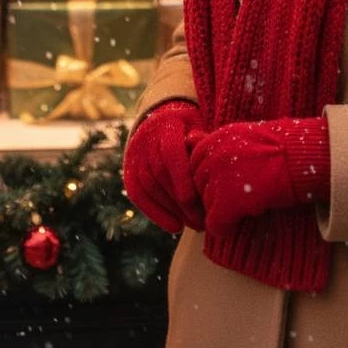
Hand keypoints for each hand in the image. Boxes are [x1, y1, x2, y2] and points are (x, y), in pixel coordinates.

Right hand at [122, 100, 207, 234]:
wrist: (162, 119)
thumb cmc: (192, 129)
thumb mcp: (201, 127)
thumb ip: (205, 145)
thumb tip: (219, 169)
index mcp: (168, 124)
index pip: (171, 153)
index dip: (181, 178)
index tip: (195, 202)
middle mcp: (147, 138)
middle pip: (160, 173)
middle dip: (180, 200)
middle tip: (202, 220)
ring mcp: (135, 153)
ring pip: (148, 186)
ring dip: (171, 210)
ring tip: (194, 225)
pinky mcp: (129, 169)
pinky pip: (137, 194)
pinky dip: (155, 213)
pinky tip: (175, 227)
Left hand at [188, 116, 330, 237]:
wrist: (301, 157)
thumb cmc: (282, 149)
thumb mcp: (246, 137)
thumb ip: (224, 147)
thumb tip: (209, 160)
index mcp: (217, 137)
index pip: (195, 163)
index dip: (208, 178)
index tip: (220, 186)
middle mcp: (213, 155)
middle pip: (198, 185)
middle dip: (211, 195)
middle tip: (230, 202)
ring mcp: (219, 178)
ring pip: (206, 205)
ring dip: (219, 211)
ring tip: (240, 210)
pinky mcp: (228, 202)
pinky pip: (214, 224)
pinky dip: (223, 229)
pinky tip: (234, 227)